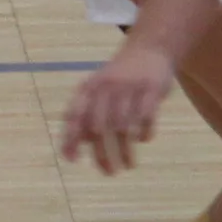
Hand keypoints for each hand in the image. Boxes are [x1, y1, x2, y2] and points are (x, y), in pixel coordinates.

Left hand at [60, 35, 181, 174]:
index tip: (73, 160)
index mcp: (89, 88)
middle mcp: (106, 87)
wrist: (149, 49)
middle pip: (98, 128)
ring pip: (123, 128)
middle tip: (109, 172)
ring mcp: (130, 87)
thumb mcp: (97, 91)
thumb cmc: (118, 79)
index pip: (74, 115)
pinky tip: (143, 140)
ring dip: (126, 152)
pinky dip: (144, 134)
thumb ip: (84, 117)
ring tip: (128, 166)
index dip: (70, 138)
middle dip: (102, 154)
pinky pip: (146, 118)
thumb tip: (72, 152)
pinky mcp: (151, 89)